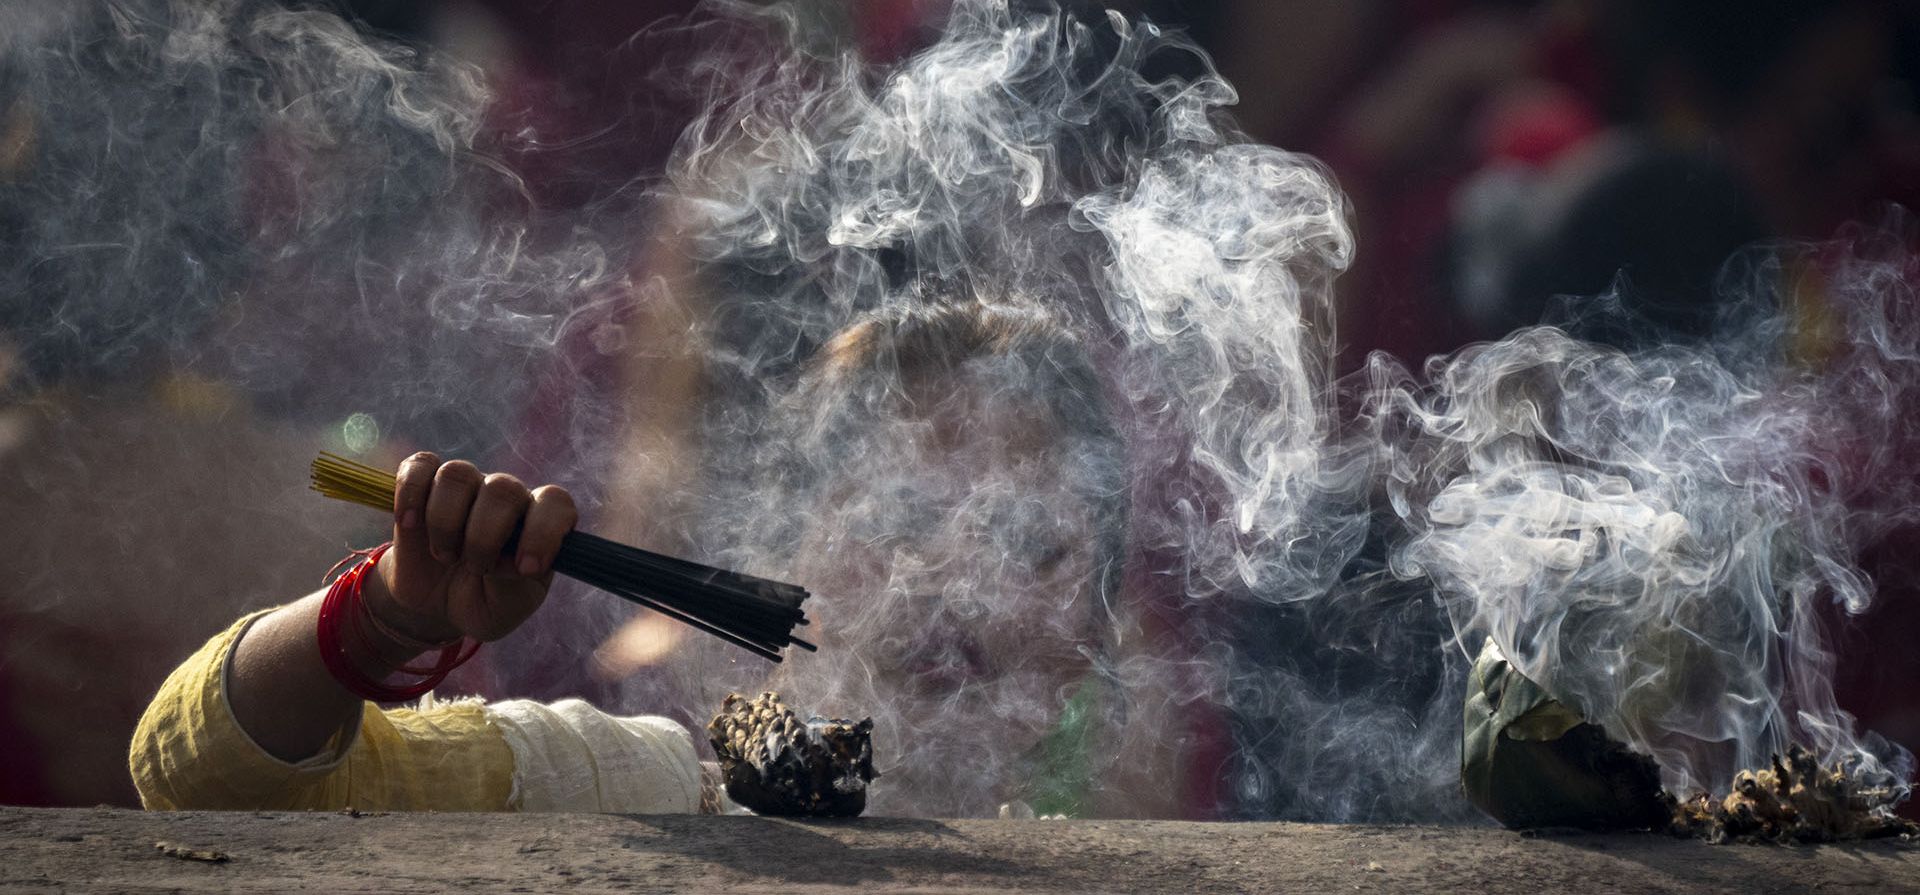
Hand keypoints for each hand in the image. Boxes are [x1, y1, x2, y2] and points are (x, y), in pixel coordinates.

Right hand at [363, 452, 577, 644]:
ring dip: (445, 521)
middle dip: (484, 536)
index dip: (544, 531)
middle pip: (502, 488)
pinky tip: (408, 525)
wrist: (434, 604)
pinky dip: (410, 493)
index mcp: (538, 524)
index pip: (556, 503)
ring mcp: (466, 488)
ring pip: (458, 474)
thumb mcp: (504, 610)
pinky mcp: (423, 486)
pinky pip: (418, 466)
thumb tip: (512, 561)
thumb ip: (515, 588)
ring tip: (445, 556)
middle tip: (476, 570)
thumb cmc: (483, 602)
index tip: (527, 568)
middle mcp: (506, 498)